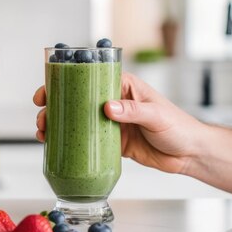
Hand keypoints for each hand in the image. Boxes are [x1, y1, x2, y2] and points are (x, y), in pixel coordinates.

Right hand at [33, 73, 206, 173]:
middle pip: (77, 99)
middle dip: (55, 105)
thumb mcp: (156, 115)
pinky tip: (55, 145)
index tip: (48, 89)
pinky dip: (69, 141)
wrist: (189, 154)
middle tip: (42, 115)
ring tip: (44, 132)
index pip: (89, 77)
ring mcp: (110, 122)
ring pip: (77, 119)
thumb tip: (107, 108)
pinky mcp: (111, 142)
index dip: (65, 81)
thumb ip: (132, 111)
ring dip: (58, 124)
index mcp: (123, 86)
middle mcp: (113, 101)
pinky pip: (85, 139)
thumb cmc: (179, 127)